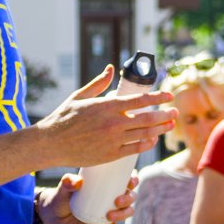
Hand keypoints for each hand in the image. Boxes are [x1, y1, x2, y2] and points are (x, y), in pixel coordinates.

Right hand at [35, 65, 176, 167]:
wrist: (49, 144)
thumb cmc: (62, 118)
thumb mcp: (80, 96)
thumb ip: (99, 83)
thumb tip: (110, 68)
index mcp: (107, 106)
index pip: (140, 99)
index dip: (158, 97)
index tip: (169, 96)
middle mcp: (113, 123)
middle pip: (148, 118)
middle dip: (164, 114)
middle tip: (175, 111)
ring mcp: (112, 140)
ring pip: (144, 134)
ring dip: (160, 129)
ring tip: (170, 124)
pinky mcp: (110, 155)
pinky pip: (134, 149)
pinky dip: (146, 144)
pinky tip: (153, 139)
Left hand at [36, 171, 137, 223]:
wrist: (53, 213)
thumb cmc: (62, 194)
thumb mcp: (64, 186)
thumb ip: (68, 182)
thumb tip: (77, 182)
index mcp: (109, 183)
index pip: (128, 179)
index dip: (134, 180)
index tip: (130, 181)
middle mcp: (113, 197)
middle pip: (131, 197)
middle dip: (129, 199)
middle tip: (117, 201)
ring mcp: (109, 211)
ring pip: (126, 213)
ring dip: (122, 214)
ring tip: (109, 216)